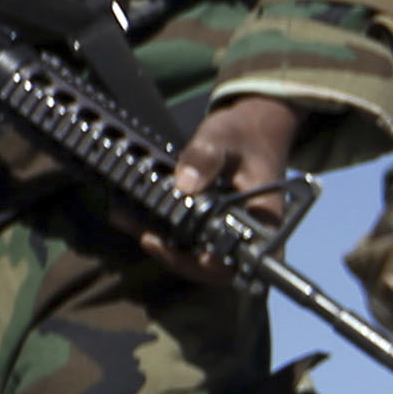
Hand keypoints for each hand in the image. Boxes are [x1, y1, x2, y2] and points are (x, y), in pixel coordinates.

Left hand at [138, 93, 306, 272]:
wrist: (252, 126)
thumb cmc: (245, 132)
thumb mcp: (223, 136)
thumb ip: (205, 157)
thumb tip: (186, 185)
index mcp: (264, 217)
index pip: (243, 259)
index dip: (213, 266)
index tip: (184, 252)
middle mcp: (248, 231)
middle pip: (215, 266)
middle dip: (177, 257)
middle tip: (148, 238)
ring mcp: (229, 229)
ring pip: (197, 254)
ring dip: (163, 245)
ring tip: (128, 223)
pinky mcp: (211, 222)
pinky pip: (188, 237)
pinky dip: (162, 230)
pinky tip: (132, 216)